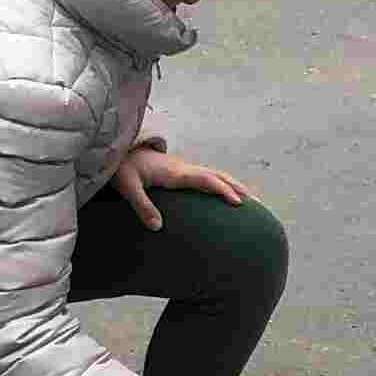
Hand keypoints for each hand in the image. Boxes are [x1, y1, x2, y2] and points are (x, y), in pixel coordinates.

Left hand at [114, 143, 257, 230]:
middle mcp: (183, 168)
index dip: (222, 190)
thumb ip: (142, 206)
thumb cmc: (121, 166)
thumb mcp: (127, 187)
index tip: (239, 203)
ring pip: (215, 174)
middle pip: (218, 175)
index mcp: (175, 172)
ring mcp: (183, 168)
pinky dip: (223, 184)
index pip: (205, 179)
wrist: (117, 147)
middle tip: (258, 205)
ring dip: (234, 185)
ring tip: (250, 200)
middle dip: (238, 189)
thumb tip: (158, 227)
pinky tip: (226, 194)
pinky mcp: (180, 171)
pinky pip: (208, 177)